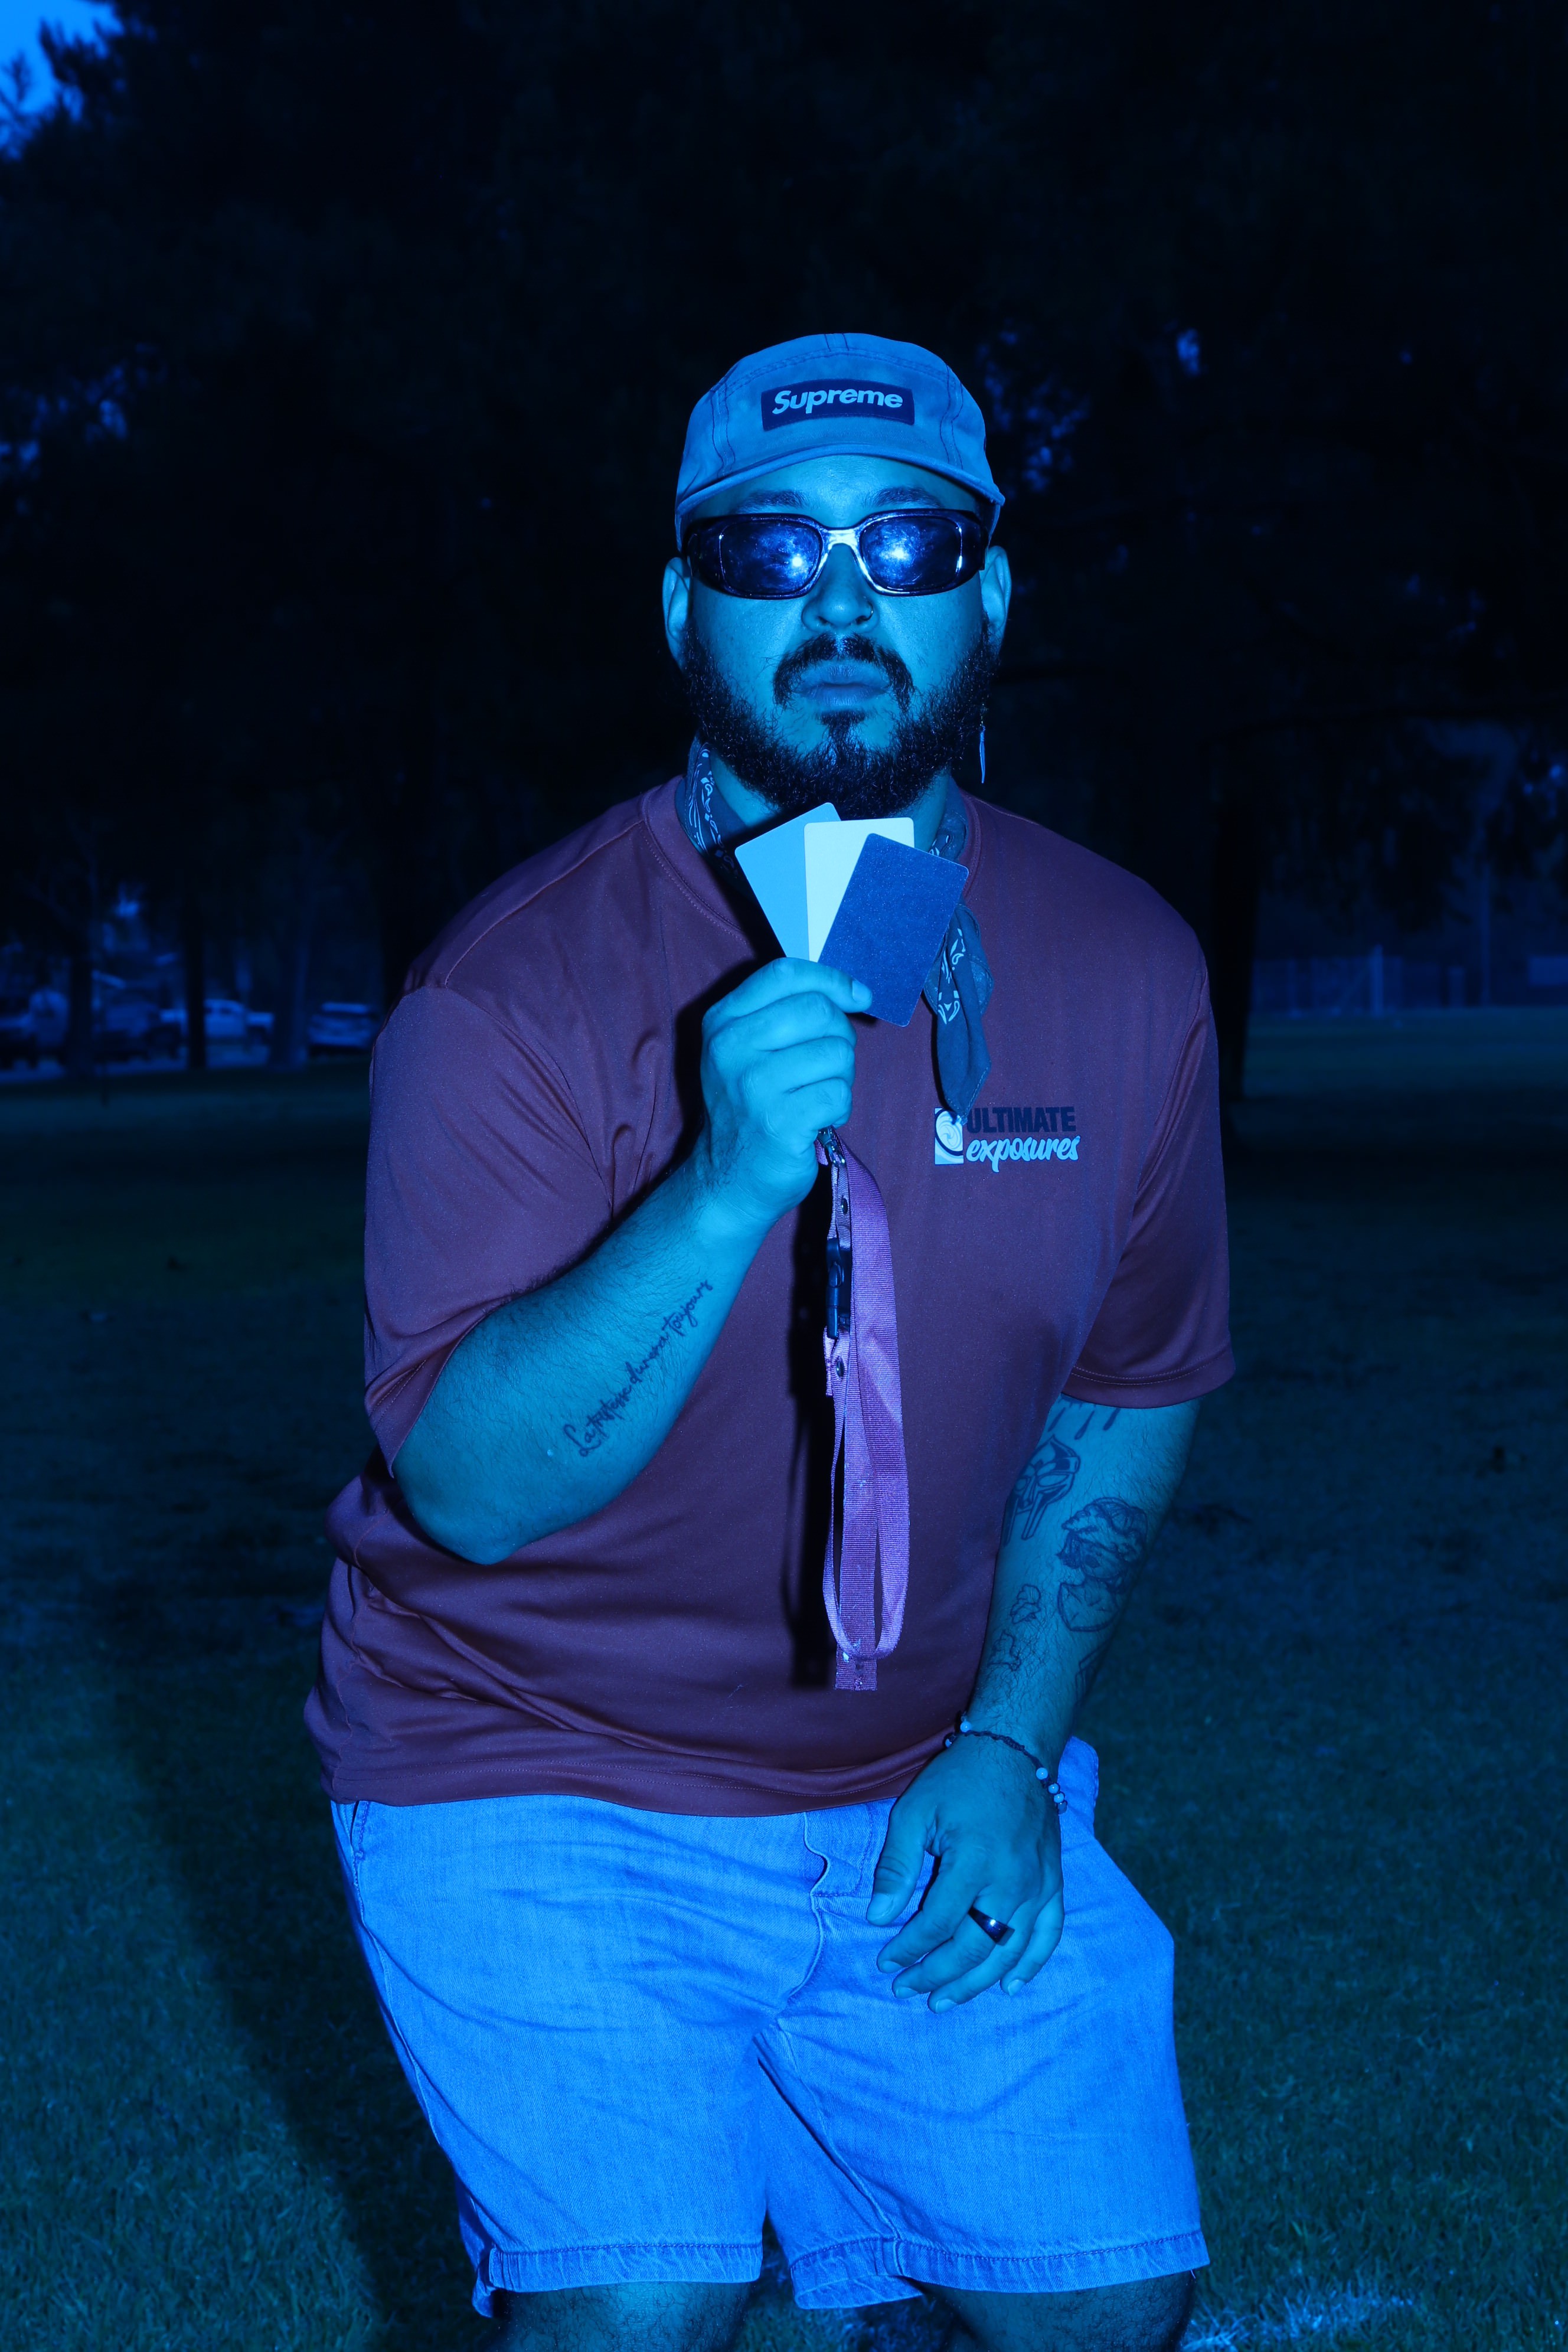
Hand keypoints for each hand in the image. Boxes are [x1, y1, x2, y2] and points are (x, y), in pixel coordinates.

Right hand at [693, 959, 870, 1236]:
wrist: (728, 1181)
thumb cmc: (751, 1109)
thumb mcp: (748, 1051)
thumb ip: (786, 1012)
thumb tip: (852, 991)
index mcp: (722, 1023)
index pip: (785, 974)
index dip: (831, 979)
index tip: (858, 996)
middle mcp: (731, 1049)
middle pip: (817, 1010)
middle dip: (839, 1036)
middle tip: (827, 1065)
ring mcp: (753, 1087)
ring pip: (836, 1053)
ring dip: (841, 1077)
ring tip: (816, 1096)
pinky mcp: (780, 1122)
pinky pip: (838, 1094)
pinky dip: (839, 1108)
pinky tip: (817, 1119)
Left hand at [866, 1734, 1063, 2008]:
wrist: (1014, 1751)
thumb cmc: (958, 1780)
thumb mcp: (914, 1812)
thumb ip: (897, 1867)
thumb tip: (879, 1917)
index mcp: (974, 1862)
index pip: (937, 1923)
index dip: (909, 1948)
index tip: (886, 1961)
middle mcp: (1012, 1881)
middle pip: (974, 1948)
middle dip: (937, 1974)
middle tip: (908, 1989)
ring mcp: (1038, 1886)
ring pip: (1009, 1951)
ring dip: (976, 1982)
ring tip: (945, 2000)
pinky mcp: (1053, 1883)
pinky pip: (1047, 1935)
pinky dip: (1031, 1965)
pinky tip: (1010, 1986)